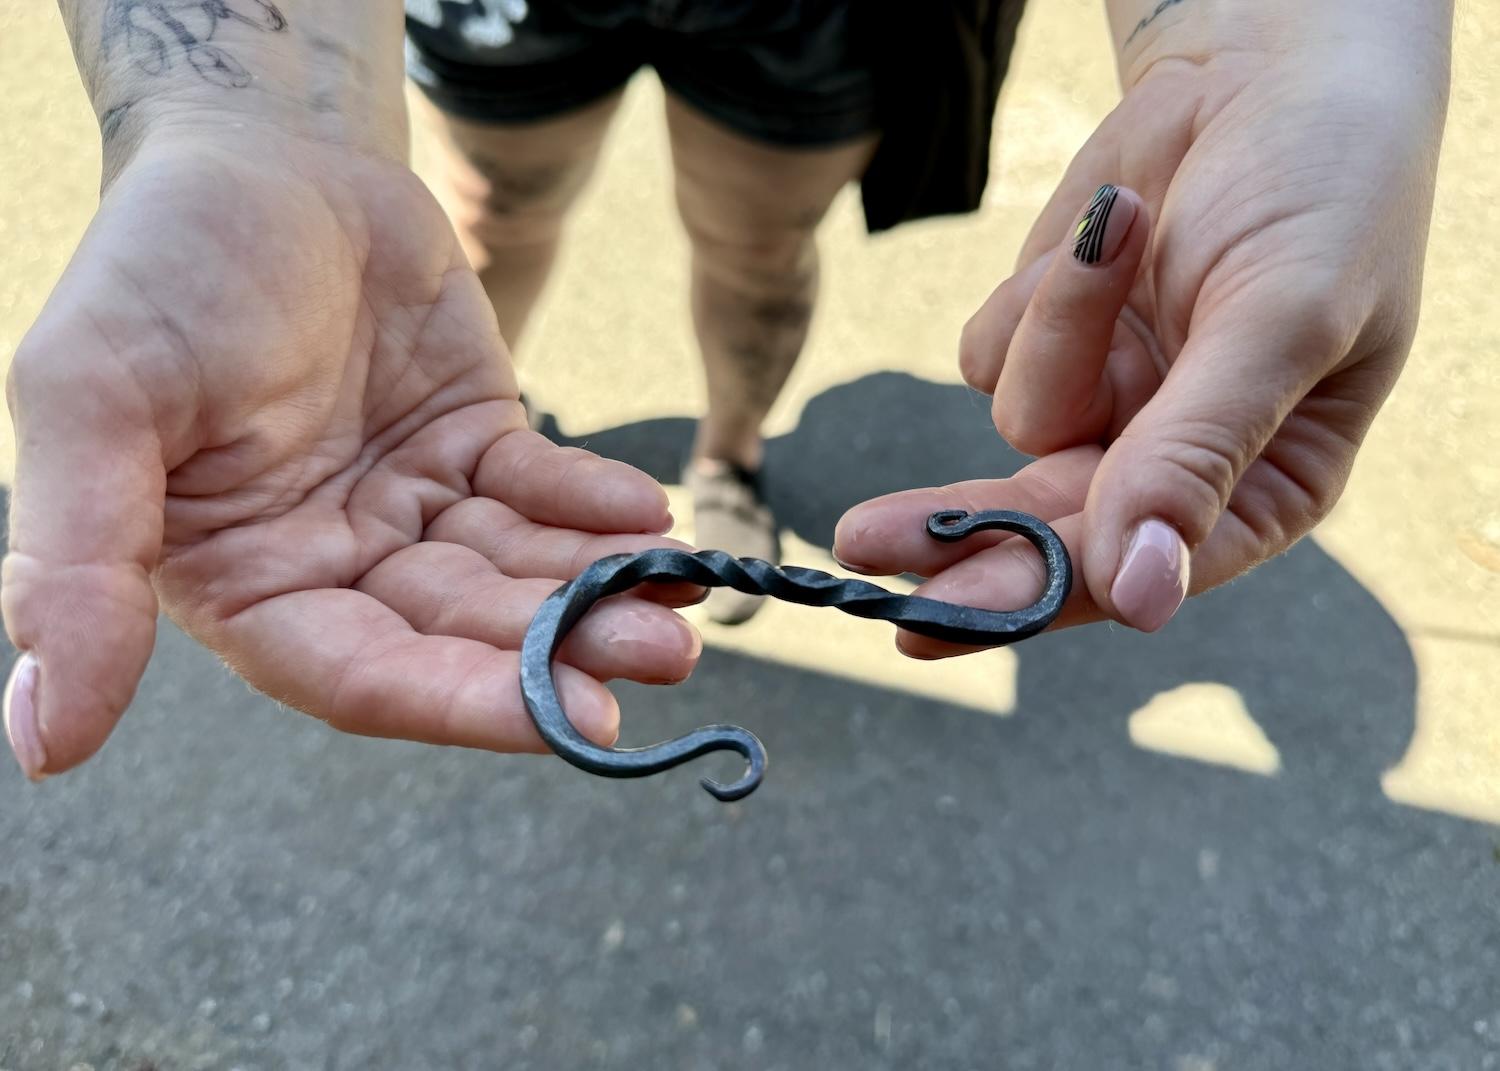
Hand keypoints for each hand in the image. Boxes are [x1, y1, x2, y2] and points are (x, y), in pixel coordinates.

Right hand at [3, 131, 699, 778]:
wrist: (263, 150)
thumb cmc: (162, 265)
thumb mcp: (95, 399)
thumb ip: (76, 566)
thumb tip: (43, 743)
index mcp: (241, 580)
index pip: (358, 673)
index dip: (461, 701)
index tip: (570, 720)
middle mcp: (331, 562)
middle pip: (459, 634)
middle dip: (561, 647)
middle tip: (665, 655)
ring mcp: (411, 508)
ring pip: (514, 574)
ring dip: (600, 589)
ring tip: (685, 598)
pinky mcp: (476, 448)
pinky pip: (543, 494)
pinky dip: (597, 508)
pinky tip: (653, 519)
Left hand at [836, 33, 1447, 655]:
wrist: (1263, 65)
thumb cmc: (1320, 190)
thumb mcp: (1280, 319)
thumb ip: (1197, 455)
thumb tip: (1141, 595)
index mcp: (1264, 488)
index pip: (1139, 572)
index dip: (1038, 601)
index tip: (933, 623)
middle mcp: (1176, 465)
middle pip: (1045, 533)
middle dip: (959, 533)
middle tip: (862, 546)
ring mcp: (1110, 403)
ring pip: (1018, 422)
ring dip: (1057, 325)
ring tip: (1123, 228)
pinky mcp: (1052, 341)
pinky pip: (993, 354)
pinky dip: (1034, 293)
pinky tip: (1103, 228)